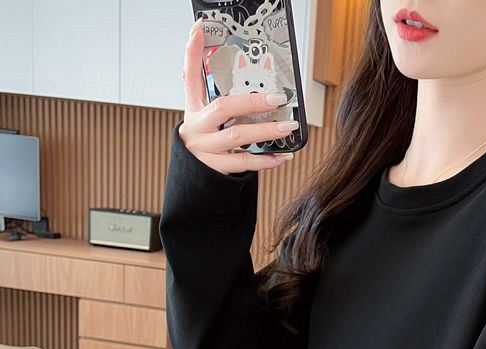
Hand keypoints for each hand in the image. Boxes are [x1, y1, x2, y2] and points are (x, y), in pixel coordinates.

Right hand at [179, 19, 297, 174]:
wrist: (193, 175)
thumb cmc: (202, 136)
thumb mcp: (198, 110)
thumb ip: (202, 82)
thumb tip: (204, 44)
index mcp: (194, 109)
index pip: (190, 76)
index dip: (192, 53)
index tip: (199, 29)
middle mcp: (198, 128)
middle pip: (224, 109)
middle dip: (252, 102)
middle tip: (278, 99)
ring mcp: (207, 150)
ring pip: (238, 137)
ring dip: (265, 131)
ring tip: (288, 127)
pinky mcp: (218, 169)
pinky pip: (245, 164)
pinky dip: (266, 160)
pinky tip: (282, 156)